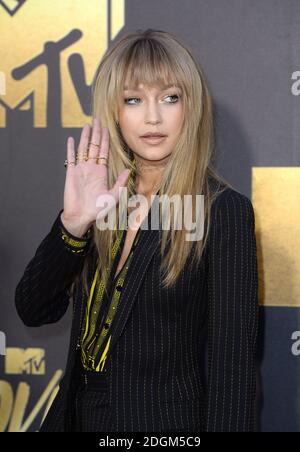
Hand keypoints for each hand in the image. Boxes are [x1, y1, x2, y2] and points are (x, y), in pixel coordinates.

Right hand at [61, 117, 130, 235]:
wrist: (81, 216)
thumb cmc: (97, 209)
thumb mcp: (112, 196)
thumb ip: (120, 182)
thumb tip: (128, 170)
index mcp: (101, 172)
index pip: (104, 152)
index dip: (106, 140)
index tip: (107, 128)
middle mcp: (91, 168)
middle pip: (94, 146)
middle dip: (96, 133)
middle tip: (97, 119)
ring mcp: (80, 169)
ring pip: (83, 149)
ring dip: (85, 137)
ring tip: (87, 125)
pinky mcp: (71, 173)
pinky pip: (71, 158)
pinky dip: (71, 148)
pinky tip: (71, 139)